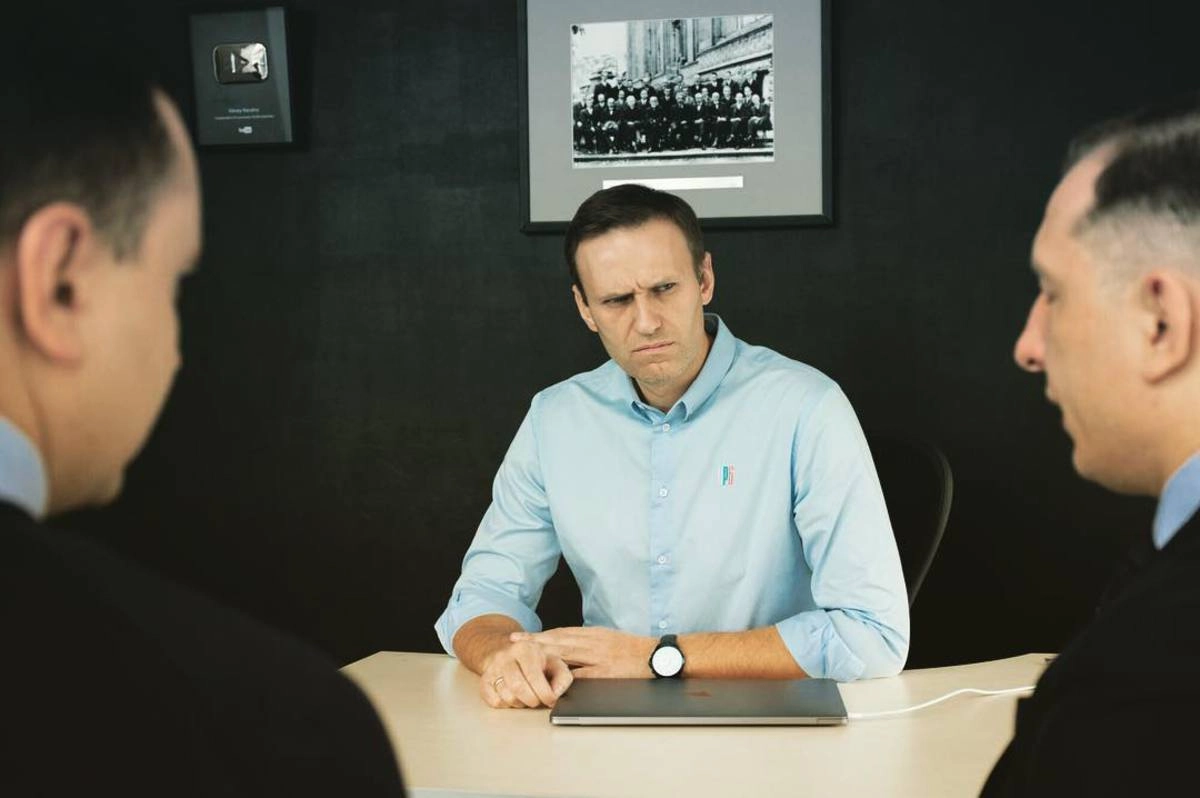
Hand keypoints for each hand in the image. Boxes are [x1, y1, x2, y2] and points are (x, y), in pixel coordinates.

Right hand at [479, 639, 572, 709]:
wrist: (506, 653)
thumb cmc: (534, 661)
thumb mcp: (553, 662)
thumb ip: (562, 676)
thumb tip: (556, 693)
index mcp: (525, 649)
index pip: (534, 676)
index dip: (545, 693)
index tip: (551, 700)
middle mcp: (506, 656)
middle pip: (518, 689)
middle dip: (533, 701)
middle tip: (539, 701)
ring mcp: (492, 669)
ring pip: (507, 697)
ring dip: (521, 703)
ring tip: (527, 696)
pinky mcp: (484, 681)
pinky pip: (495, 702)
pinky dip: (507, 705)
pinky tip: (513, 696)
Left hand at [511, 627, 655, 677]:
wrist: (659, 656)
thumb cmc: (634, 650)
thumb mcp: (610, 639)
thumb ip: (589, 643)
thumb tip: (567, 647)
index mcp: (594, 633)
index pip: (561, 632)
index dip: (540, 634)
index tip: (522, 636)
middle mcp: (594, 641)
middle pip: (558, 640)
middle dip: (534, 641)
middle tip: (514, 643)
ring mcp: (599, 656)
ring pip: (566, 653)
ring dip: (543, 654)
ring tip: (524, 657)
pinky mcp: (606, 672)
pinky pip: (581, 674)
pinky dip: (565, 677)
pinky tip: (550, 679)